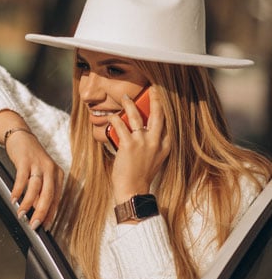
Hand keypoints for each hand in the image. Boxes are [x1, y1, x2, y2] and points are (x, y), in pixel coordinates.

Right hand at [5, 131, 63, 229]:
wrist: (21, 136)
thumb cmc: (31, 158)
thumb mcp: (40, 174)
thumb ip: (40, 191)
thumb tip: (36, 211)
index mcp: (57, 175)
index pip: (56, 199)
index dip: (50, 214)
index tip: (44, 227)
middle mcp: (50, 169)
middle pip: (48, 195)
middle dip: (41, 213)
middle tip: (34, 225)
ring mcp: (38, 164)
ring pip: (35, 188)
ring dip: (27, 203)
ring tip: (21, 215)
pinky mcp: (25, 160)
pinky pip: (22, 178)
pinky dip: (17, 190)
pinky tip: (13, 199)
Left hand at [108, 89, 170, 203]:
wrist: (133, 190)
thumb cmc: (140, 175)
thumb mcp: (154, 159)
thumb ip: (153, 144)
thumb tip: (143, 129)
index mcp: (165, 145)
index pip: (168, 122)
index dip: (166, 108)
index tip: (162, 97)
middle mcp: (156, 141)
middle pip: (158, 114)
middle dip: (156, 98)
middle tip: (153, 88)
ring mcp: (143, 142)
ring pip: (136, 116)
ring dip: (129, 104)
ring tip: (125, 97)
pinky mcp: (129, 144)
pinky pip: (120, 125)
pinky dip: (114, 119)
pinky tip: (111, 116)